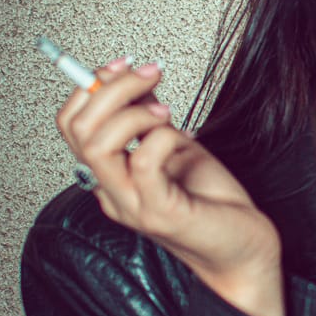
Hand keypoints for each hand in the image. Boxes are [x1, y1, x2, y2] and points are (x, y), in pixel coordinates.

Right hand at [56, 58, 285, 315]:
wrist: (244, 249)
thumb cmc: (214, 203)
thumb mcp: (178, 148)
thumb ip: (150, 122)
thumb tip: (134, 83)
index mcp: (112, 177)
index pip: (71, 126)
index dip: (91, 87)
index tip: (124, 66)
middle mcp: (113, 193)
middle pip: (78, 130)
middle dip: (111, 88)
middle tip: (148, 75)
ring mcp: (132, 206)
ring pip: (98, 145)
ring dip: (133, 112)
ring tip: (166, 111)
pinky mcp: (160, 212)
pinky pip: (144, 162)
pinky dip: (163, 137)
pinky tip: (182, 138)